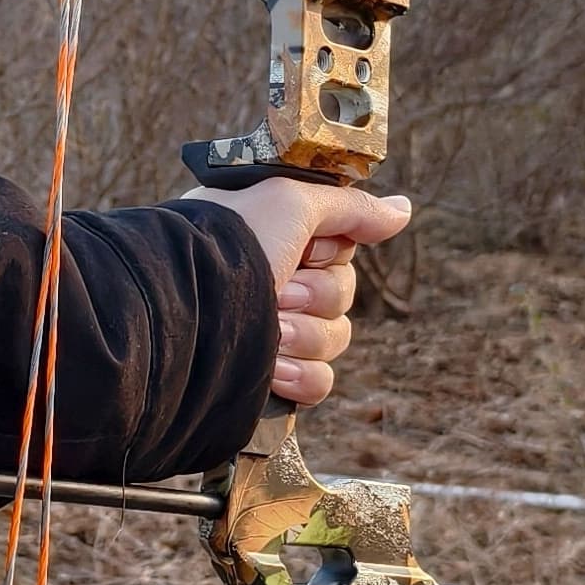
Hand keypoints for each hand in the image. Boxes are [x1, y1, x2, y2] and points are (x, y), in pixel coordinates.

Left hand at [180, 177, 409, 405]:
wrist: (181, 315)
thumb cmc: (226, 245)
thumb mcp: (290, 203)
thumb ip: (350, 207)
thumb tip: (404, 210)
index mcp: (276, 240)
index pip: (340, 247)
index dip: (330, 250)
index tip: (306, 246)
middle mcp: (274, 282)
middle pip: (343, 293)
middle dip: (315, 294)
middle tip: (280, 290)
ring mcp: (272, 333)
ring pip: (336, 338)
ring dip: (304, 334)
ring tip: (268, 329)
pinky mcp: (271, 378)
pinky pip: (321, 381)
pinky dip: (301, 375)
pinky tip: (273, 368)